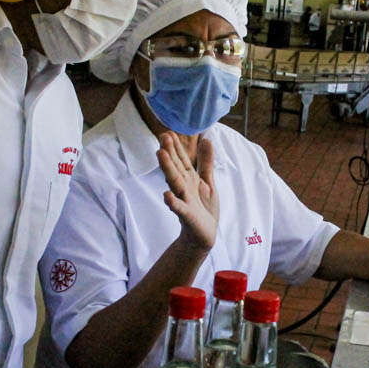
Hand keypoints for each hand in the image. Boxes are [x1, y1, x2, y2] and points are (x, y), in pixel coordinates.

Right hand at [157, 133, 219, 252]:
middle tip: (163, 136)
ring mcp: (184, 200)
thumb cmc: (203, 208)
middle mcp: (183, 187)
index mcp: (189, 178)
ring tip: (160, 155)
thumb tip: (207, 139)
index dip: (176, 146)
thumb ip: (206, 162)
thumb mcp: (208, 182)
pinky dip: (173, 202)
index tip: (169, 131)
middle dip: (169, 152)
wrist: (203, 235)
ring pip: (175, 183)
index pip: (181, 159)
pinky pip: (179, 208)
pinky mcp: (187, 215)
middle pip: (175, 167)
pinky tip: (167, 195)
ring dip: (168, 169)